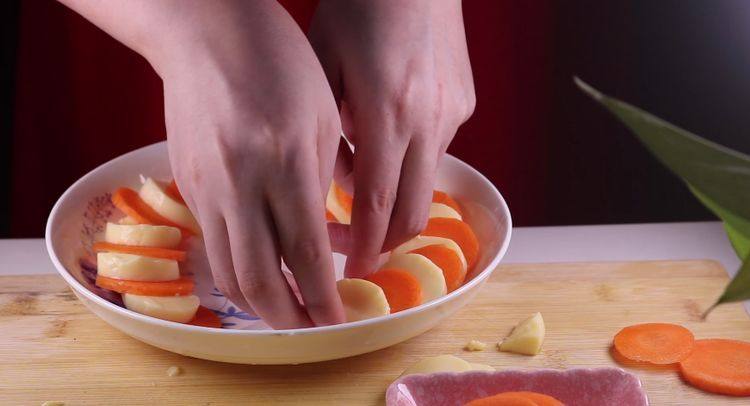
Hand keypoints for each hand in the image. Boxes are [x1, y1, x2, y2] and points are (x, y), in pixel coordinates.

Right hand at [156, 1, 344, 327]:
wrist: (206, 32)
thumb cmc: (279, 63)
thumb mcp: (322, 117)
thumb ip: (323, 183)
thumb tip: (326, 239)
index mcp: (284, 163)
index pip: (305, 255)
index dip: (322, 298)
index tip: (339, 319)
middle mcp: (239, 184)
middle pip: (257, 280)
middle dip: (288, 317)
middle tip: (311, 327)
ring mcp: (205, 187)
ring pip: (226, 270)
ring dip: (258, 302)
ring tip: (287, 309)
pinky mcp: (187, 184)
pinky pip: (213, 242)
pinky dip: (238, 267)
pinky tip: (261, 265)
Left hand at [309, 0, 475, 276]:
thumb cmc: (358, 10)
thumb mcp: (325, 67)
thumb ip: (332, 134)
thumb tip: (345, 182)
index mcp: (387, 112)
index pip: (378, 204)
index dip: (366, 246)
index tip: (353, 273)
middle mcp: (429, 121)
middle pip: (413, 210)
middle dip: (386, 240)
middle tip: (357, 248)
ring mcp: (452, 113)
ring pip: (425, 181)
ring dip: (396, 195)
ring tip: (362, 176)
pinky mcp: (464, 102)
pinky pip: (436, 148)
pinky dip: (410, 158)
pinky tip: (388, 132)